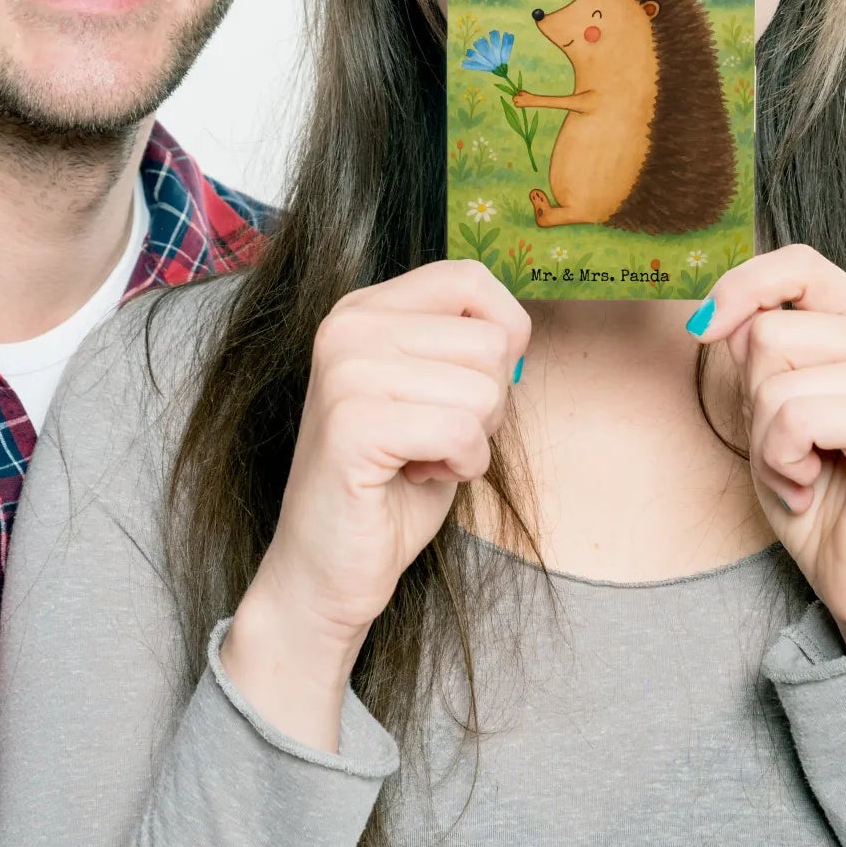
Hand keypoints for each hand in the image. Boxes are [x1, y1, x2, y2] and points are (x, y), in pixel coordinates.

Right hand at [222, 259, 528, 746]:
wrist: (327, 566)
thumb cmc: (391, 483)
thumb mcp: (434, 394)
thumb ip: (464, 348)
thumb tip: (517, 330)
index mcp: (364, 309)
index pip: (471, 279)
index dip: (503, 335)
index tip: (471, 387)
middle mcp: (348, 326)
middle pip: (489, 342)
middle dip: (486, 403)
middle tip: (433, 437)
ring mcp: (345, 370)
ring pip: (483, 389)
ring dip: (472, 441)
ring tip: (420, 458)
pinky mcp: (352, 423)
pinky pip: (461, 432)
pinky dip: (460, 466)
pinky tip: (416, 477)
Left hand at [694, 245, 845, 649]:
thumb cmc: (821, 493)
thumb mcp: (770, 408)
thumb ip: (757, 352)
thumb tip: (719, 316)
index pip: (799, 264)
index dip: (742, 287)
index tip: (704, 329)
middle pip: (768, 330)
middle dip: (753, 398)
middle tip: (789, 448)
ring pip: (774, 376)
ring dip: (766, 439)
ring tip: (803, 470)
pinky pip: (796, 416)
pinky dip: (782, 461)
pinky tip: (812, 486)